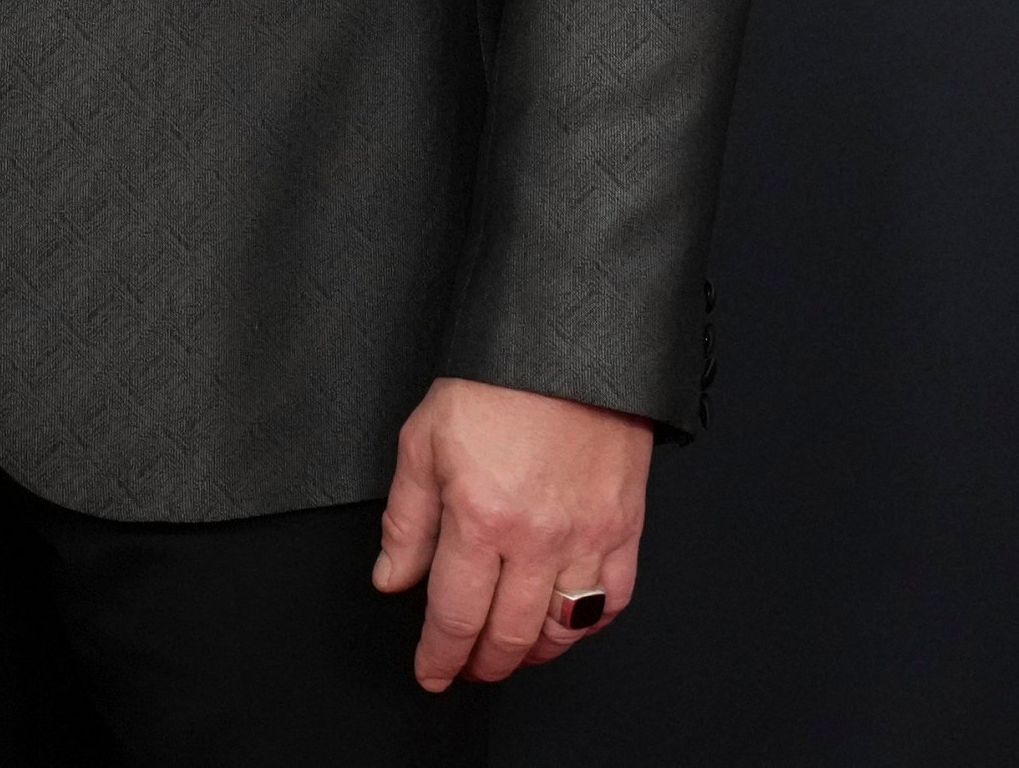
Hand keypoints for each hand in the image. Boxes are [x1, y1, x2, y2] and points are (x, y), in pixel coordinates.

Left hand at [373, 376, 653, 688]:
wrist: (565, 345)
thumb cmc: (494, 382)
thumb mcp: (423, 440)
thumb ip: (407, 519)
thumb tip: (392, 578)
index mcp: (480, 516)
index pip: (455, 613)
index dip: (440, 655)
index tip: (431, 672)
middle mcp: (537, 537)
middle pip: (510, 634)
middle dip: (483, 664)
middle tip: (467, 669)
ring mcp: (588, 536)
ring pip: (563, 629)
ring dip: (533, 654)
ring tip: (511, 653)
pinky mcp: (625, 527)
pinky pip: (613, 601)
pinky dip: (588, 626)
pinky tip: (565, 626)